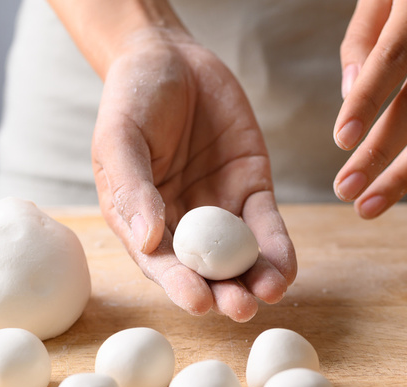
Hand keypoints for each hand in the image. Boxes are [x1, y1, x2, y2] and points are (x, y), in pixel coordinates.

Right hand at [92, 30, 296, 321]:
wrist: (172, 59)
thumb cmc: (132, 99)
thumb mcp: (120, 138)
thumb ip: (132, 187)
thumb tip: (149, 240)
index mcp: (143, 220)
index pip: (162, 263)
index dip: (180, 285)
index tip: (198, 302)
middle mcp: (183, 224)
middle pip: (206, 270)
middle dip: (225, 292)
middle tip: (242, 307)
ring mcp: (221, 209)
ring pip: (241, 255)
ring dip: (257, 277)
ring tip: (272, 291)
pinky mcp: (252, 190)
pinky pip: (267, 226)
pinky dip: (278, 248)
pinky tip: (286, 268)